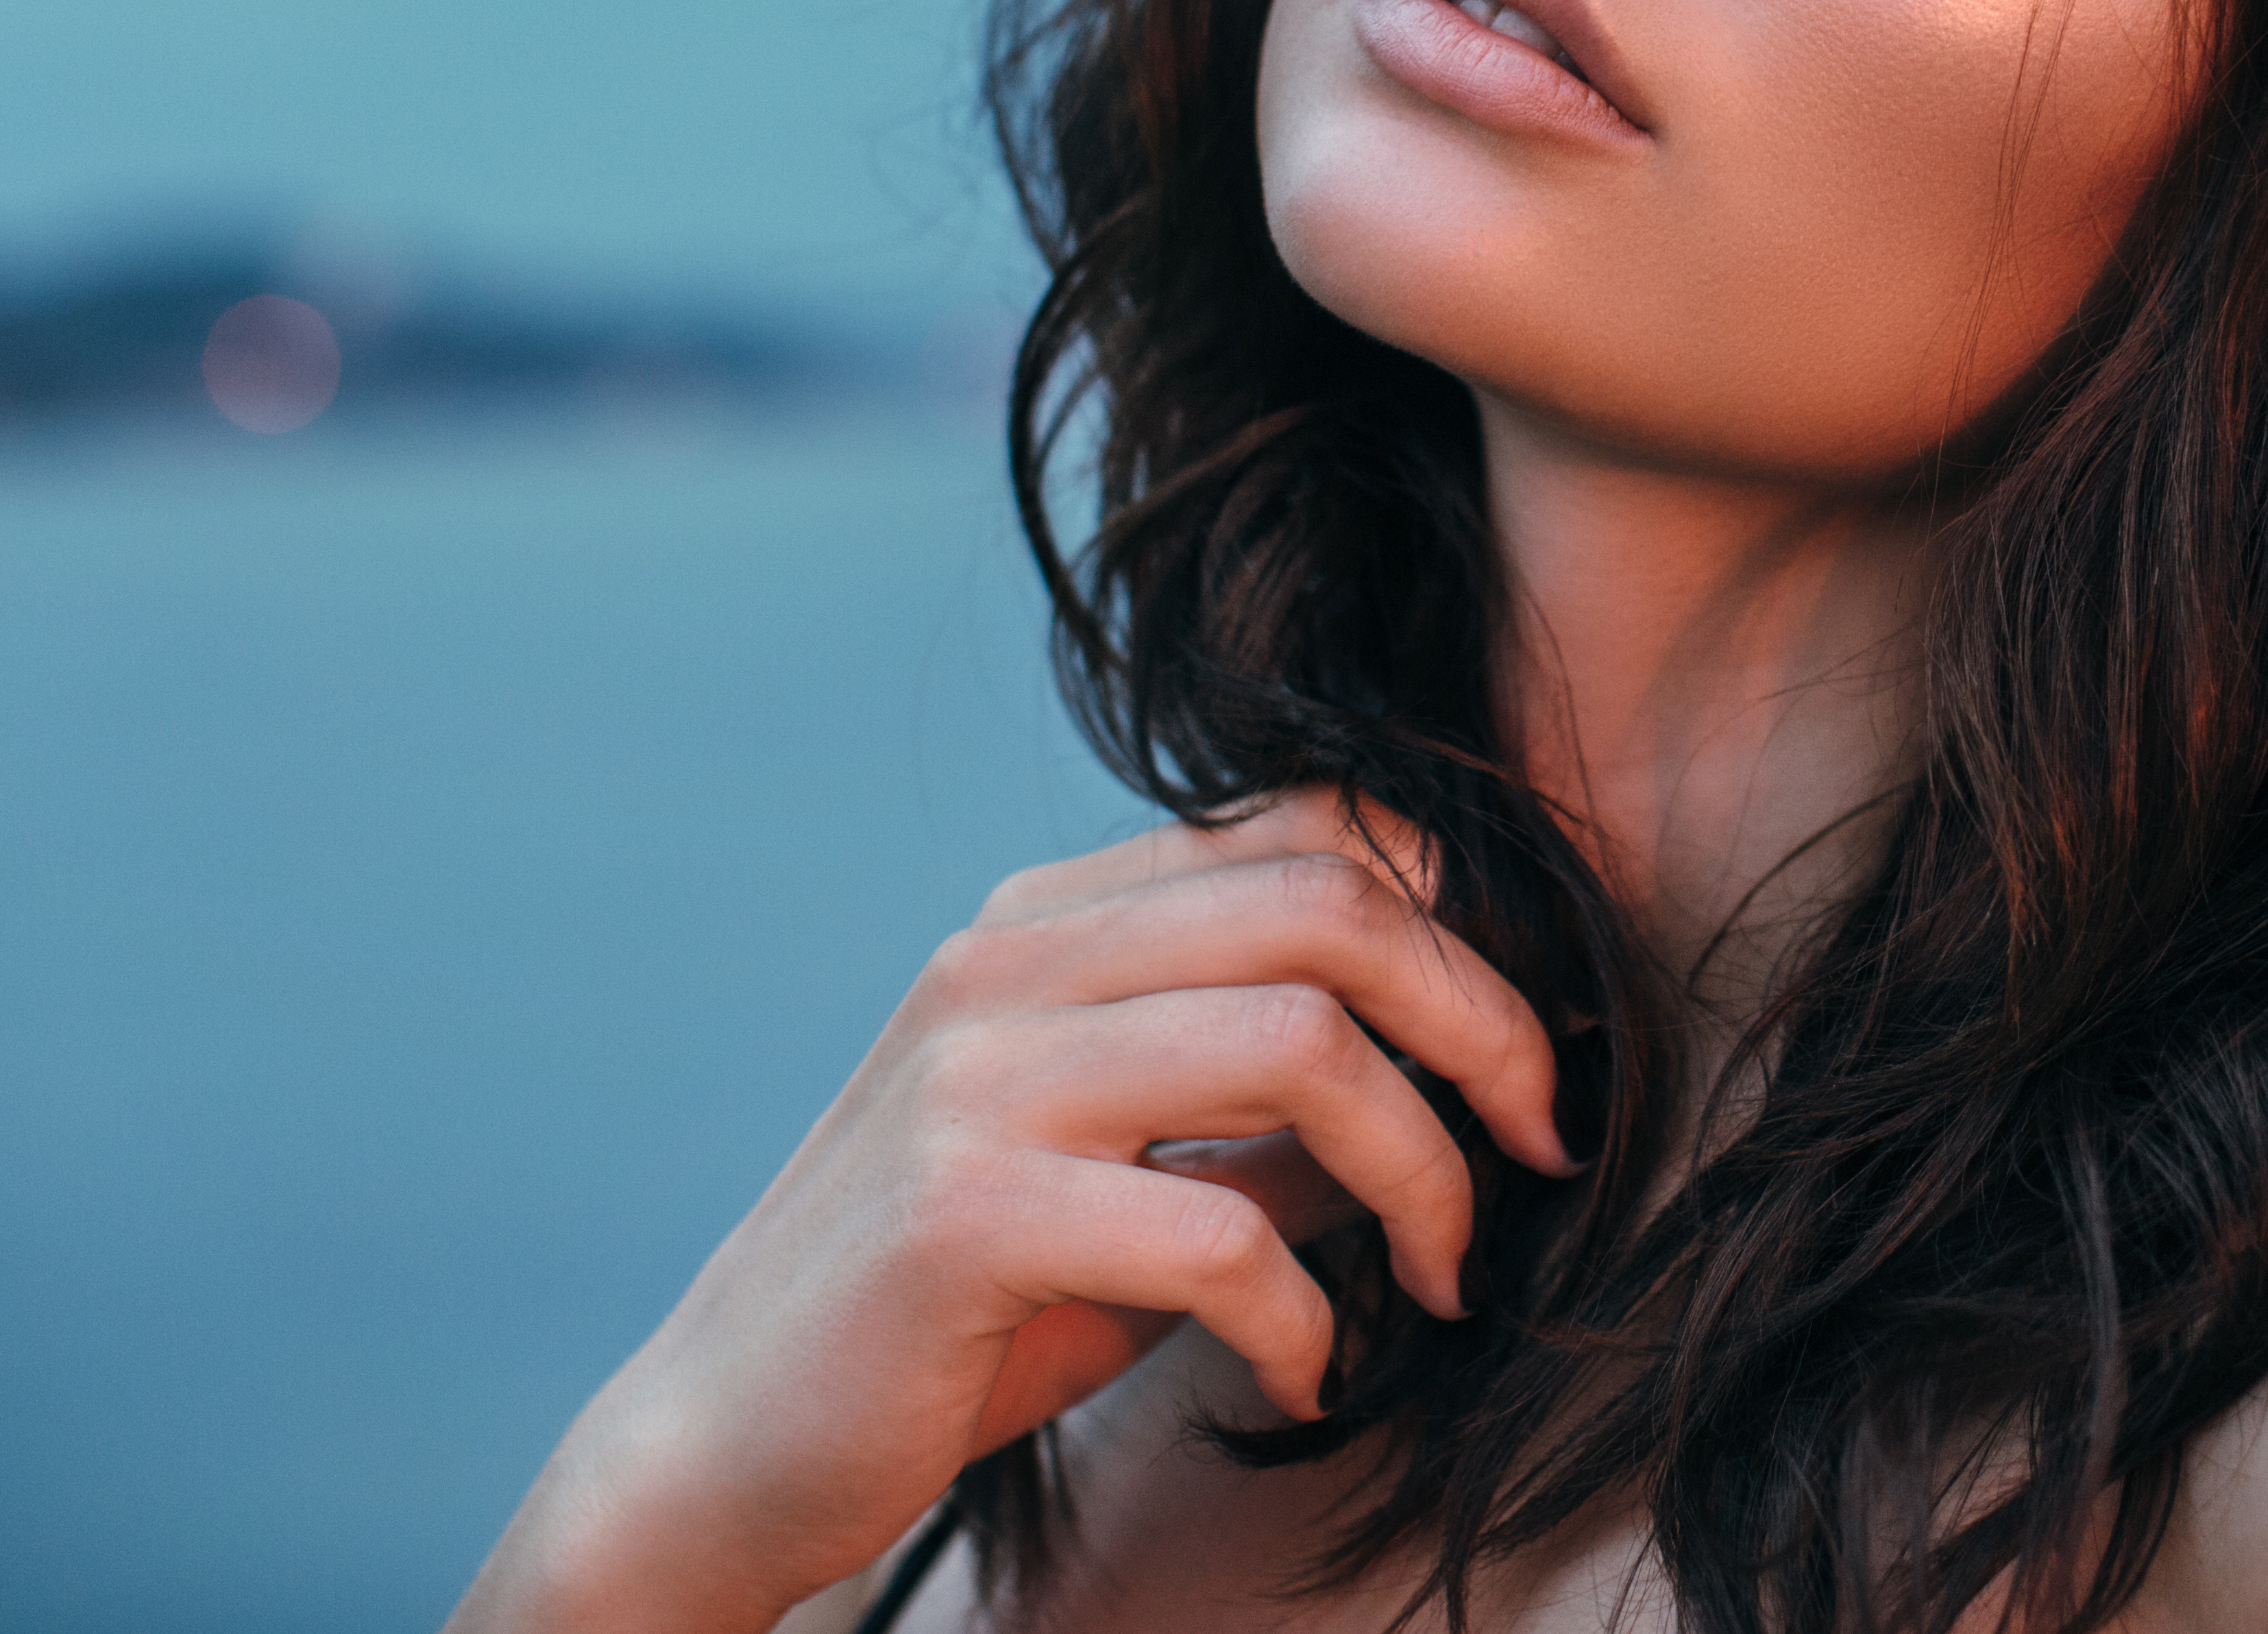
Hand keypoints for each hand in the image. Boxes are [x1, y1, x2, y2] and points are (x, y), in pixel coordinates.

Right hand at [447, 797, 1572, 1633]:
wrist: (721, 1444)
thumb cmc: (959, 1312)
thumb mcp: (1135, 1168)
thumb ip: (1279, 1102)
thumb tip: (1481, 1068)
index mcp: (1047, 919)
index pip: (1308, 824)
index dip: (1458, 919)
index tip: (1520, 1047)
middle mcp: (1008, 960)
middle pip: (1335, 907)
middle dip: (1487, 1023)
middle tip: (1546, 1143)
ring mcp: (977, 1077)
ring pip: (1306, 1045)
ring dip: (1424, 1172)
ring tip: (1449, 1269)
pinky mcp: (963, 1212)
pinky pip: (1222, 1229)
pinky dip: (1306, 1312)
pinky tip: (1304, 1365)